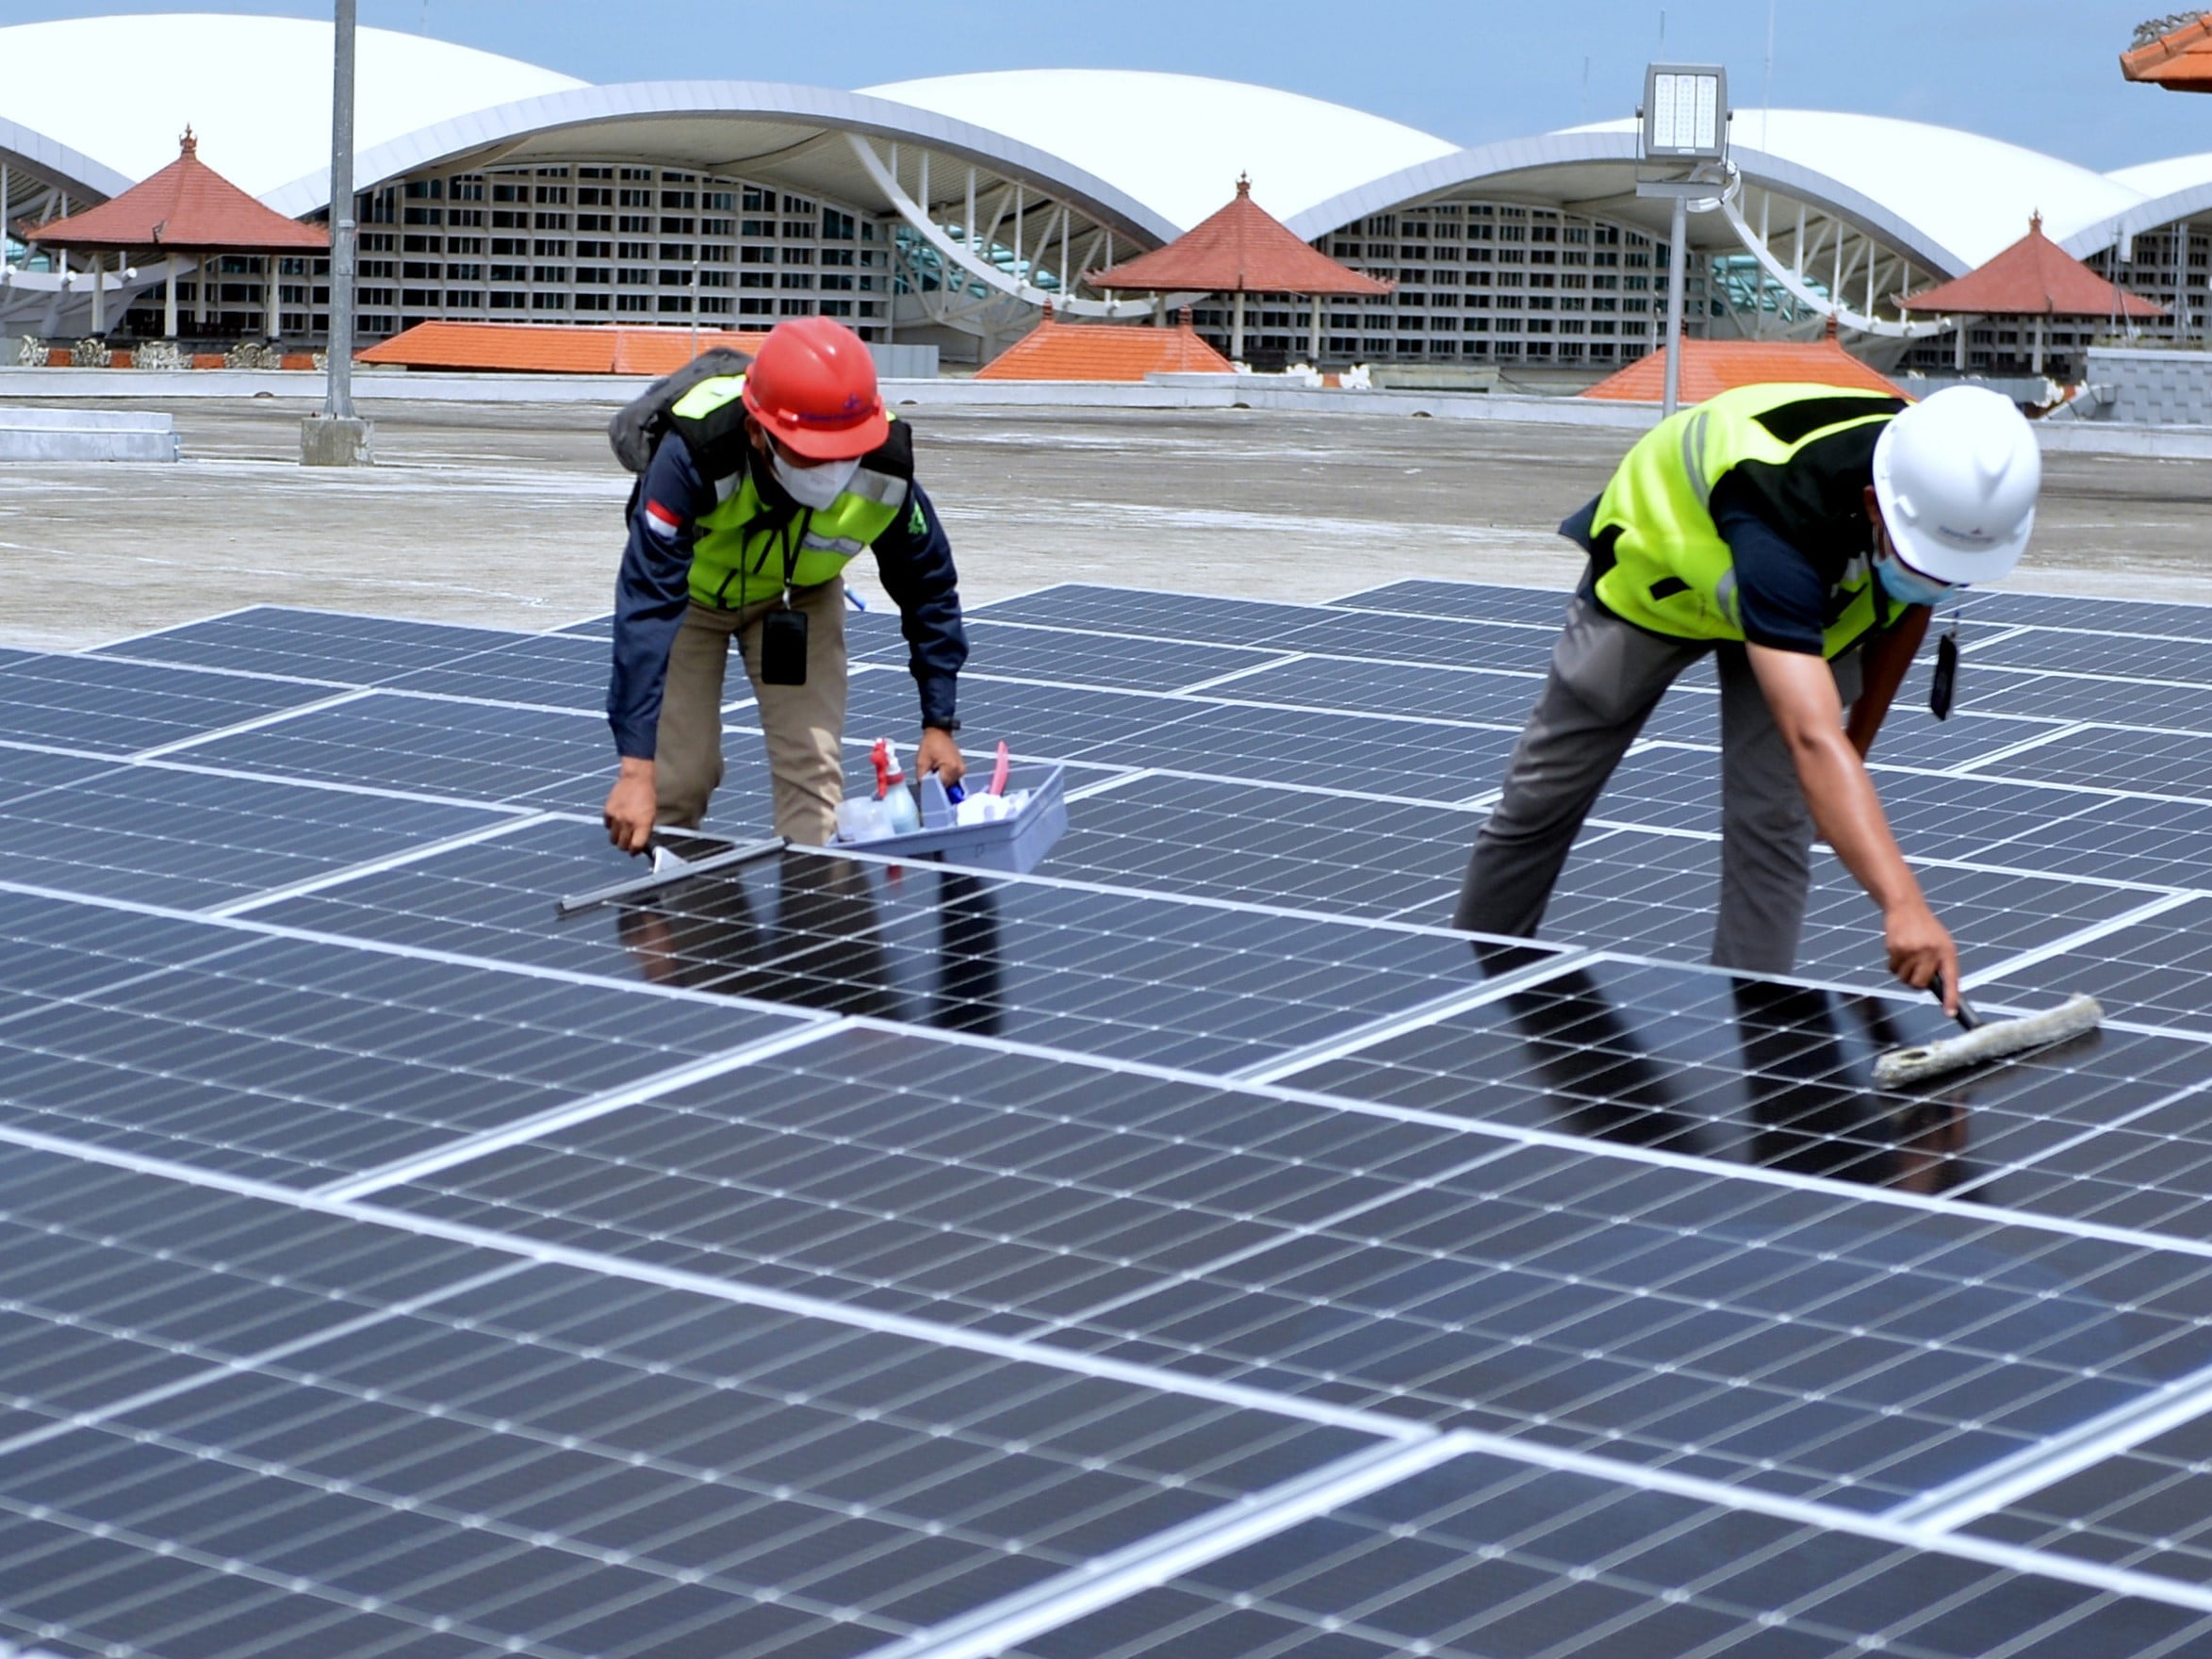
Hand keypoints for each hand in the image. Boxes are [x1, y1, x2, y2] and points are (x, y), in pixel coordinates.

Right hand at [603, 757, 657, 853]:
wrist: (636, 779)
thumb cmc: (647, 796)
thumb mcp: (652, 815)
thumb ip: (645, 830)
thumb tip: (639, 843)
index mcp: (642, 824)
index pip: (635, 846)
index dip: (634, 851)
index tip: (634, 852)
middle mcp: (628, 823)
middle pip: (622, 845)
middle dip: (626, 846)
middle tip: (628, 843)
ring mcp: (617, 818)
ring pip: (613, 839)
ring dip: (617, 838)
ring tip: (622, 833)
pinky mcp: (608, 812)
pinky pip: (607, 826)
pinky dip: (611, 826)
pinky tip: (617, 821)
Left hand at [917, 726, 964, 787]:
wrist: (939, 733)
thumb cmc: (930, 745)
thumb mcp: (921, 762)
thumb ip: (922, 778)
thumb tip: (925, 790)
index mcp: (950, 768)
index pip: (941, 788)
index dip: (932, 788)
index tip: (927, 784)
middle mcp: (959, 771)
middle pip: (946, 787)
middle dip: (937, 784)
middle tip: (930, 773)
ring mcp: (962, 770)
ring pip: (949, 784)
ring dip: (941, 781)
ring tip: (935, 769)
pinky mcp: (961, 769)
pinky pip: (952, 779)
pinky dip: (945, 777)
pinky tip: (940, 769)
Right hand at [1885, 898, 1960, 1013]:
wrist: (1906, 907)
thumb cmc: (1926, 928)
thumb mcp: (1941, 943)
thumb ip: (1941, 964)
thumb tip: (1938, 988)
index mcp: (1947, 951)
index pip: (1951, 979)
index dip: (1950, 998)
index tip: (1948, 1013)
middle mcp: (1930, 952)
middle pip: (1920, 984)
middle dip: (1916, 982)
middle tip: (1916, 972)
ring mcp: (1912, 950)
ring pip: (1904, 978)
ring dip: (1904, 973)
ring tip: (1908, 956)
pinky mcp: (1895, 948)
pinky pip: (1892, 969)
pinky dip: (1894, 964)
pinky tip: (1899, 950)